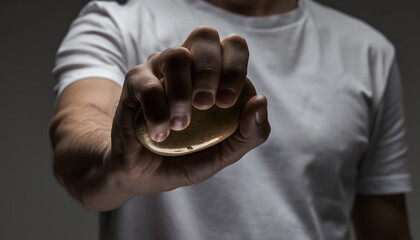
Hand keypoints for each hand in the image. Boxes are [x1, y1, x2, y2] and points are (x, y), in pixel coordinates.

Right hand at [105, 26, 270, 195]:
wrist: (147, 176)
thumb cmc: (188, 157)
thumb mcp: (226, 152)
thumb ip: (251, 133)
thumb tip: (260, 100)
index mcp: (215, 73)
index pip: (233, 46)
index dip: (235, 66)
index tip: (226, 102)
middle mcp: (188, 63)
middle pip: (204, 36)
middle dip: (210, 71)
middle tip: (206, 105)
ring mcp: (160, 69)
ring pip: (176, 56)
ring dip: (182, 93)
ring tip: (181, 126)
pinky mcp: (135, 82)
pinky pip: (149, 85)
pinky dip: (158, 112)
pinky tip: (160, 135)